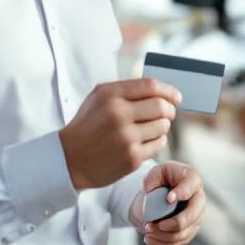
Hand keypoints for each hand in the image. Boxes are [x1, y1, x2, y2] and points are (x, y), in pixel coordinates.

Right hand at [59, 79, 179, 189]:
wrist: (69, 158)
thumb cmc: (87, 126)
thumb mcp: (98, 98)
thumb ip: (125, 90)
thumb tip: (160, 90)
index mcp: (110, 95)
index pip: (150, 86)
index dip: (168, 90)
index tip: (175, 96)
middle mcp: (118, 115)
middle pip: (161, 106)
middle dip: (169, 109)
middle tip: (168, 113)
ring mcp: (126, 138)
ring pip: (163, 126)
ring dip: (163, 126)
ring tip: (152, 128)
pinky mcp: (132, 158)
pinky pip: (159, 144)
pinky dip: (158, 141)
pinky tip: (146, 141)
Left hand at [139, 161, 204, 244]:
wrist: (166, 190)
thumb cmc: (165, 177)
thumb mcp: (158, 171)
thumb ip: (152, 177)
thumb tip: (148, 189)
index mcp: (193, 180)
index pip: (190, 187)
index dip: (181, 193)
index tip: (168, 199)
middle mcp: (199, 200)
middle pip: (192, 216)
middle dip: (173, 223)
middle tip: (154, 224)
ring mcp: (196, 218)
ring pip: (183, 233)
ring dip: (163, 236)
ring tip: (147, 230)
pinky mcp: (189, 231)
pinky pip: (178, 242)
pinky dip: (162, 244)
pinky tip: (149, 239)